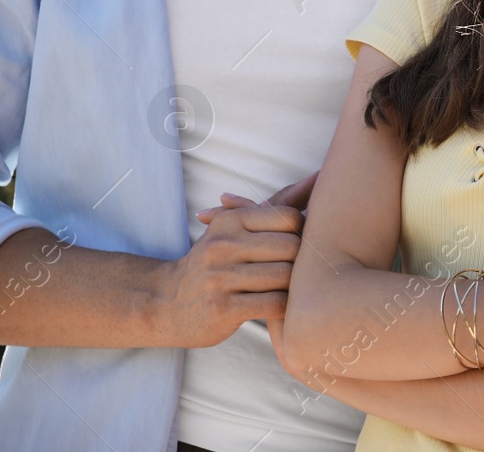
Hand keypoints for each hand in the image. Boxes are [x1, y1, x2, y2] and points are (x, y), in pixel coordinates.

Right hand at [160, 172, 316, 347]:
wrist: (165, 302)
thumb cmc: (215, 261)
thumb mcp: (236, 228)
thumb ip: (277, 204)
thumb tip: (319, 175)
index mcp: (231, 221)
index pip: (289, 217)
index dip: (304, 233)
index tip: (300, 245)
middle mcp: (223, 245)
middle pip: (291, 248)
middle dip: (302, 261)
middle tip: (303, 271)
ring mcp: (221, 278)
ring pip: (284, 276)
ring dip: (294, 286)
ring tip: (292, 290)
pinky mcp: (223, 309)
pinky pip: (274, 305)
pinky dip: (286, 307)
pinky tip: (281, 307)